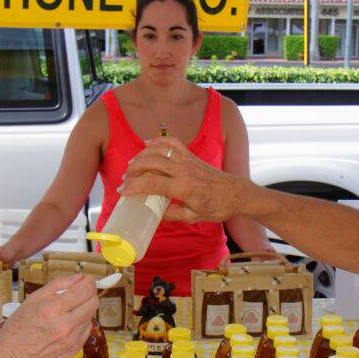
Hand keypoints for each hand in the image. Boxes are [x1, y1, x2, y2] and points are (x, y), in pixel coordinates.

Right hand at [0, 274, 96, 357]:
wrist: (14, 356)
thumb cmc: (19, 326)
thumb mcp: (33, 298)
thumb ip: (58, 285)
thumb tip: (79, 278)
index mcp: (53, 309)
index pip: (84, 290)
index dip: (89, 281)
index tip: (87, 279)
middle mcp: (66, 325)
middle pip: (93, 302)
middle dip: (89, 293)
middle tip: (80, 292)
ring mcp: (72, 339)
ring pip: (92, 315)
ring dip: (84, 308)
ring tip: (68, 310)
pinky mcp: (75, 348)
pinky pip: (86, 329)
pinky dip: (81, 322)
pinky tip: (67, 323)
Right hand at [122, 137, 248, 222]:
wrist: (235, 193)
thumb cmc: (216, 207)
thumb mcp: (192, 217)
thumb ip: (171, 214)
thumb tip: (152, 213)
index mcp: (184, 188)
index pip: (153, 184)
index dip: (134, 186)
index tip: (123, 191)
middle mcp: (184, 170)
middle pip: (151, 163)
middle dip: (133, 169)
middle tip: (124, 179)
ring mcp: (187, 160)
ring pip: (159, 150)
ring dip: (142, 155)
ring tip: (132, 165)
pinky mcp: (191, 154)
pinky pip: (172, 142)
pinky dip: (158, 141)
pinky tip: (147, 144)